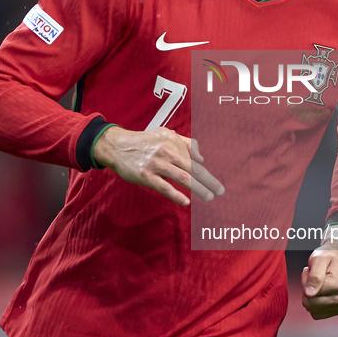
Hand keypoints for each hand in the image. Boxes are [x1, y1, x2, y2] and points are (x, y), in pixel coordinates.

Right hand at [92, 126, 224, 206]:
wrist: (118, 146)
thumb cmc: (145, 141)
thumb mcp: (165, 134)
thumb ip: (185, 143)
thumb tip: (201, 158)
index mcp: (173, 143)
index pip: (194, 161)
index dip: (206, 175)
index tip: (218, 186)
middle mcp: (166, 152)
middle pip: (192, 169)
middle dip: (208, 181)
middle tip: (220, 192)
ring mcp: (156, 164)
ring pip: (181, 177)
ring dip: (197, 188)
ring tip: (209, 197)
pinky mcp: (145, 175)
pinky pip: (163, 186)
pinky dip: (175, 194)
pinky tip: (186, 202)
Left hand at [301, 242, 337, 319]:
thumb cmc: (329, 257)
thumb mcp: (318, 259)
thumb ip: (314, 276)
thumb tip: (309, 294)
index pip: (308, 295)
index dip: (306, 281)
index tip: (312, 271)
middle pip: (310, 304)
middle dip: (307, 289)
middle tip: (314, 277)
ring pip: (312, 309)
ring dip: (311, 296)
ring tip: (318, 282)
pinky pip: (317, 314)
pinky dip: (315, 303)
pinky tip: (321, 291)